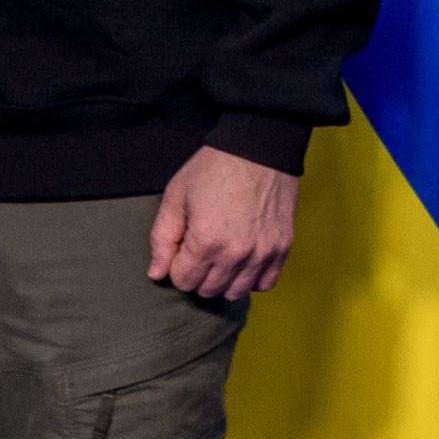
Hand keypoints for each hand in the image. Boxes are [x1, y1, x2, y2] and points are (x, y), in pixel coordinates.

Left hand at [148, 146, 298, 300]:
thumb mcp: (177, 195)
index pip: (182, 281)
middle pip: (208, 290)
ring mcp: (262, 252)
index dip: (178, 264)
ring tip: (222, 255)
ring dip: (224, 279)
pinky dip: (252, 278)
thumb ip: (162, 238)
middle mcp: (236, 254)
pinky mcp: (282, 247)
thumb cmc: (214, 168)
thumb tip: (156, 274)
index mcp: (206, 241)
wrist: (260, 146)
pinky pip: (265, 283)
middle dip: (198, 273)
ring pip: (235, 292)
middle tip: (202, 248)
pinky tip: (244, 260)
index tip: (185, 244)